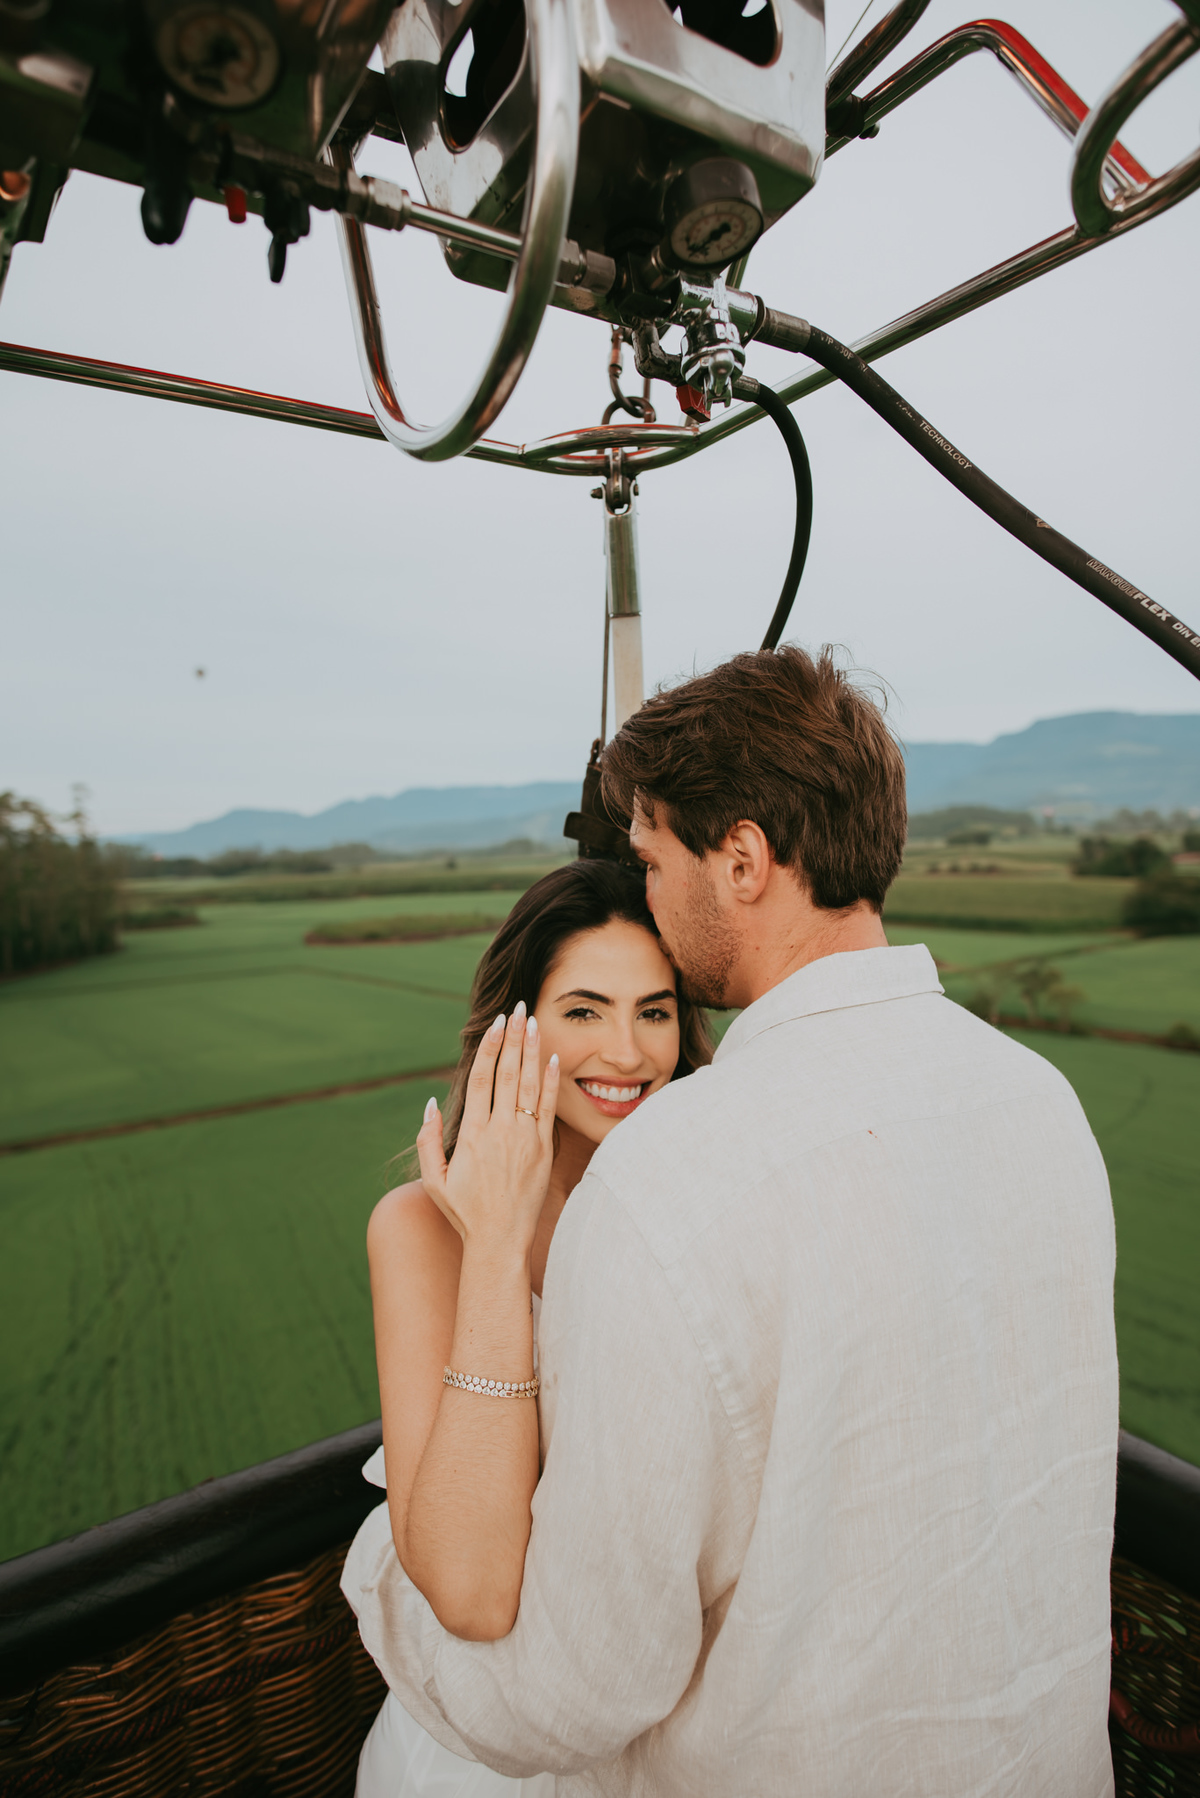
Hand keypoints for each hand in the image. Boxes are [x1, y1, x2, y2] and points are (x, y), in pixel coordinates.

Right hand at [416, 1003, 559, 1257]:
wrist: (499, 1241)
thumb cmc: (465, 1212)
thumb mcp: (433, 1179)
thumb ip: (427, 1140)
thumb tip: (430, 1103)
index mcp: (472, 1135)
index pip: (481, 1080)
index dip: (489, 1048)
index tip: (495, 1024)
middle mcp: (500, 1131)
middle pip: (507, 1073)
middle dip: (513, 1038)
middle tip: (518, 1008)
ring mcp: (524, 1139)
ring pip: (529, 1085)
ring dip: (532, 1051)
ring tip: (534, 1022)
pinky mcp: (543, 1150)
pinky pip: (548, 1109)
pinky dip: (550, 1082)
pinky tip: (552, 1059)